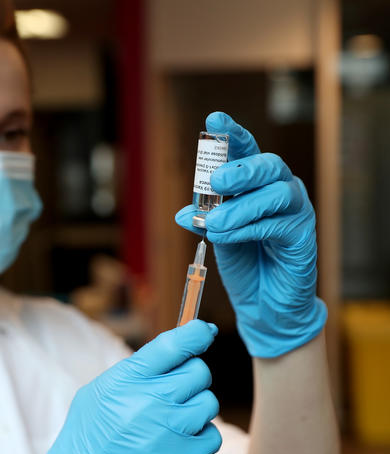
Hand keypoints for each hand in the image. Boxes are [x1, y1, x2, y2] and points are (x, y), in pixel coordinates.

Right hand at [40, 320, 221, 453]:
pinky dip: (200, 436)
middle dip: (190, 375)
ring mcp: (171, 430)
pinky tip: (177, 438)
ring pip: (209, 402)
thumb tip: (175, 350)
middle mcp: (153, 400)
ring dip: (195, 407)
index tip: (203, 331)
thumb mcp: (100, 391)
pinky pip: (212, 435)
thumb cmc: (90, 433)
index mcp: (129, 378)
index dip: (196, 332)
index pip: (175, 344)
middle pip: (199, 371)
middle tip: (174, 387)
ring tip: (172, 416)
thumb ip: (136, 370)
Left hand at [175, 112, 326, 357]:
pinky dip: (248, 229)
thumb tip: (183, 212)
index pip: (246, 151)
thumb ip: (204, 218)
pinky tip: (226, 236)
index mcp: (256, 182)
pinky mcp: (302, 236)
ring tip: (212, 222)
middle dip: (240, 169)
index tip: (215, 119)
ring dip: (239, 207)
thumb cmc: (244, 260)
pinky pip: (277, 225)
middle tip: (215, 181)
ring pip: (274, 194)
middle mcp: (279, 188)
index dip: (232, 134)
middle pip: (267, 165)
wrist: (264, 302)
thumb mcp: (217, 233)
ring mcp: (295, 210)